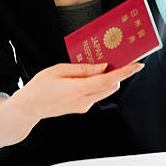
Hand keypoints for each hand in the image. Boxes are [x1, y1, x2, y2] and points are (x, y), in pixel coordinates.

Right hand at [8, 61, 144, 121]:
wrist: (29, 107)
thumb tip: (102, 67)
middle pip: (110, 86)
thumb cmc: (40, 86)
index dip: (124, 73)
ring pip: (105, 91)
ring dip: (109, 78)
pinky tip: (93, 73)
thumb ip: (82, 69)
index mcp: (76, 90)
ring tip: (105, 62)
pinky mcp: (81, 108)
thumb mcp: (58, 70)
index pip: (106, 81)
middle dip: (119, 73)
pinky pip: (97, 93)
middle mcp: (82, 101)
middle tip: (123, 57)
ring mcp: (83, 107)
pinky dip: (100, 83)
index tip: (137, 65)